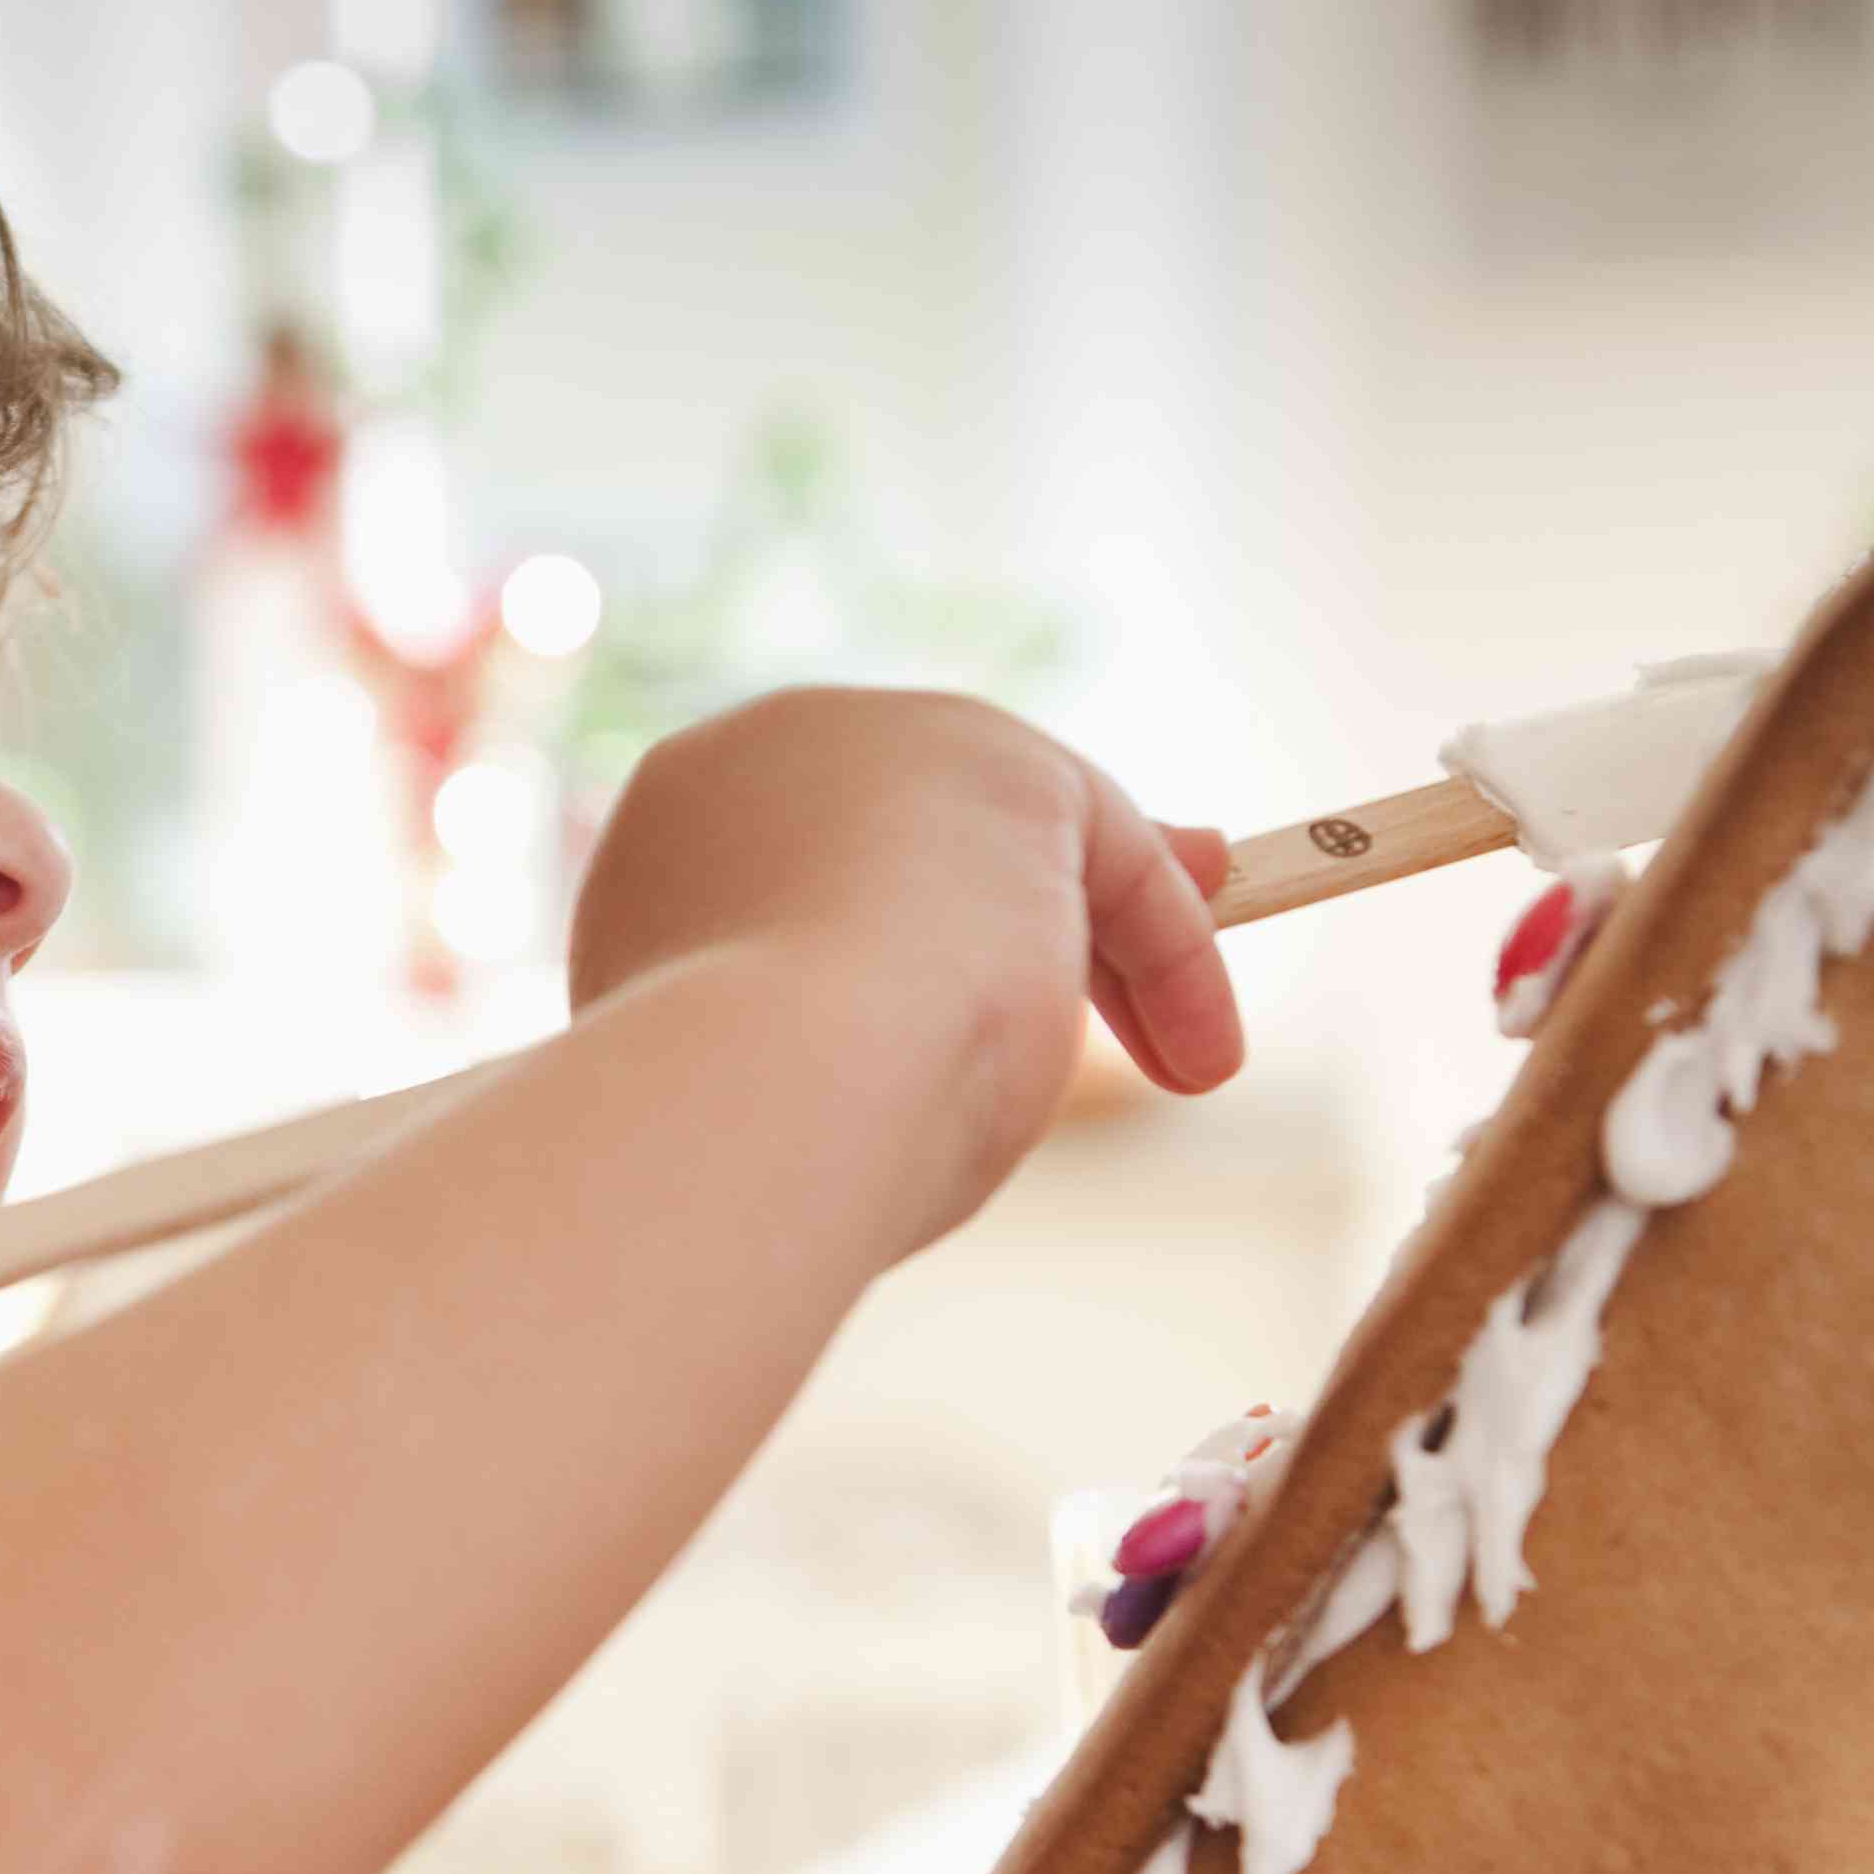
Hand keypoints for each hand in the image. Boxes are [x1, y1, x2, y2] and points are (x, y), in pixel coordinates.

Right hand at [563, 685, 1240, 1103]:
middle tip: (1131, 1023)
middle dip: (1042, 920)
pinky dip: (1171, 955)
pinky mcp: (998, 759)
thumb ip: (904, 1009)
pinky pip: (1111, 857)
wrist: (746, 1103)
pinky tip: (1200, 1060)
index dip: (918, 945)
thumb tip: (1006, 1006)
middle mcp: (758, 755)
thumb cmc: (762, 1134)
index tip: (989, 1031)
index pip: (821, 867)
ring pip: (1028, 841)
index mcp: (673, 837)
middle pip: (930, 833)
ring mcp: (874, 739)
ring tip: (1191, 1064)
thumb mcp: (821, 1073)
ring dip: (1126, 950)